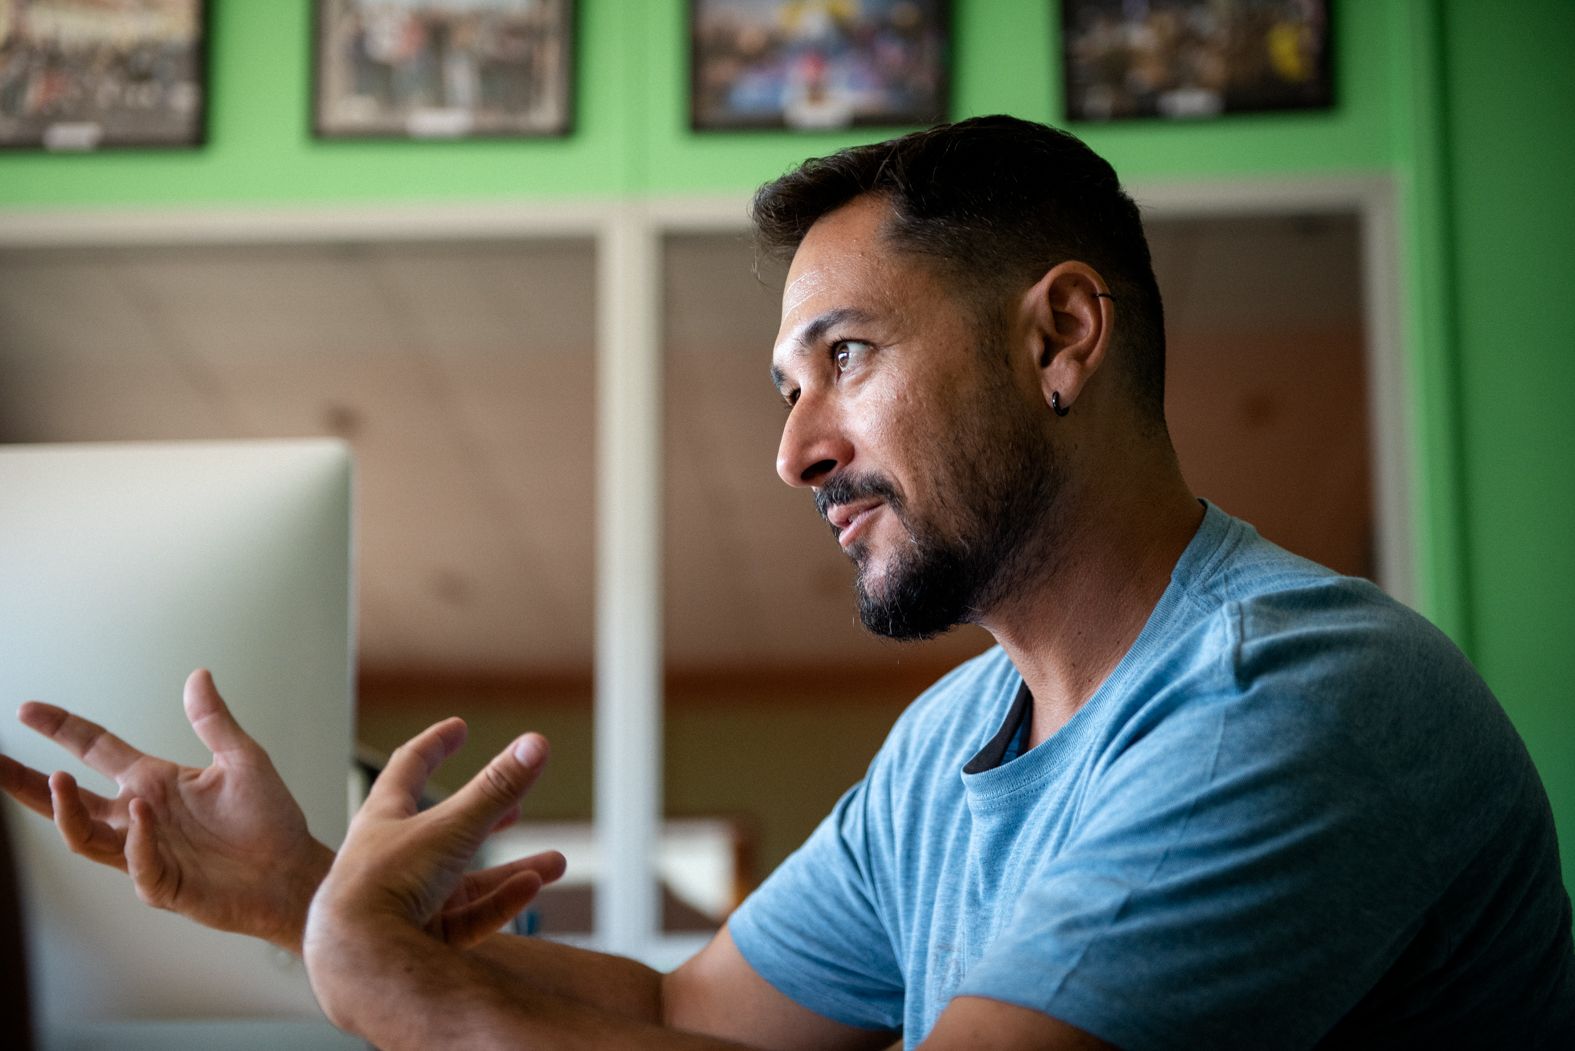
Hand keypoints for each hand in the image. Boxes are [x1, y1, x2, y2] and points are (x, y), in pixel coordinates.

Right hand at [0, 668, 331, 951]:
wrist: (292, 871)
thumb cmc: (269, 819)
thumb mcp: (244, 760)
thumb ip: (214, 721)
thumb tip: (197, 674)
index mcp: (153, 782)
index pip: (95, 750)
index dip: (61, 729)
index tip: (26, 709)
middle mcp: (139, 816)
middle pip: (67, 800)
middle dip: (26, 782)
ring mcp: (144, 853)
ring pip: (85, 836)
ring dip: (69, 810)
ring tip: (59, 779)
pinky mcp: (162, 885)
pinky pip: (137, 865)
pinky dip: (136, 842)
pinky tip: (141, 818)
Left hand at [304, 719, 561, 1035]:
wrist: (358, 961)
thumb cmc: (386, 885)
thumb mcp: (453, 827)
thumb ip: (497, 788)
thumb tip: (536, 744)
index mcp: (384, 820)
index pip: (407, 769)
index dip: (435, 745)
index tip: (458, 728)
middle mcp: (391, 860)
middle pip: (443, 830)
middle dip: (483, 816)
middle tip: (513, 805)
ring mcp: (405, 904)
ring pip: (464, 882)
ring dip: (510, 871)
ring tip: (554, 863)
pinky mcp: (420, 942)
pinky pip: (467, 919)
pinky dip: (500, 903)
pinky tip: (530, 888)